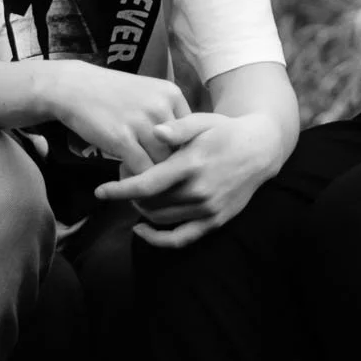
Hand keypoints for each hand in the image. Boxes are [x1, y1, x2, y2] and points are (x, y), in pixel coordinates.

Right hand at [28, 61, 188, 174]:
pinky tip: (127, 178)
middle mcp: (161, 107)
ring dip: (154, 177)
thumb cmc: (113, 94)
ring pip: (162, 164)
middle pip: (180, 151)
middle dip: (170, 167)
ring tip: (144, 180)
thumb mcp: (149, 94)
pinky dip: (137, 180)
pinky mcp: (122, 139)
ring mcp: (142, 123)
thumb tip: (189, 149)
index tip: (174, 161)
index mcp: (172, 94)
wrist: (75, 87)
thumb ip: (169, 116)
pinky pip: (141, 170)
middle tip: (159, 177)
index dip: (183, 151)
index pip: (192, 134)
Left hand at [97, 112, 290, 248]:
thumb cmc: (225, 131)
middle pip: (149, 205)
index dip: (119, 190)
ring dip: (141, 211)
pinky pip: (181, 239)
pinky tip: (142, 230)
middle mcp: (199, 191)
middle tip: (122, 180)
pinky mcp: (215, 221)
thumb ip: (177, 128)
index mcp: (191, 165)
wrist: (260, 150)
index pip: (146, 185)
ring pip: (161, 220)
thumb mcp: (202, 121)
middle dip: (128, 196)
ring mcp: (208, 209)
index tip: (100, 191)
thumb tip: (154, 130)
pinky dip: (158, 239)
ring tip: (134, 195)